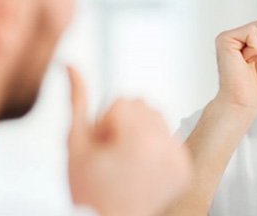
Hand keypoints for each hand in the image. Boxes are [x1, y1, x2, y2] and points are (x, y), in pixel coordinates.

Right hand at [66, 66, 190, 215]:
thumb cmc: (88, 191)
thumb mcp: (75, 144)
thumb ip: (77, 101)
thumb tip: (72, 66)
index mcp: (140, 139)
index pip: (122, 102)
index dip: (104, 123)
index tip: (102, 148)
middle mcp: (166, 147)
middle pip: (142, 106)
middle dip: (123, 124)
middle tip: (112, 156)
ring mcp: (178, 158)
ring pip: (157, 118)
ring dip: (139, 132)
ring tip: (125, 162)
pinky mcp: (184, 168)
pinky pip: (169, 137)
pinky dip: (155, 147)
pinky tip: (140, 168)